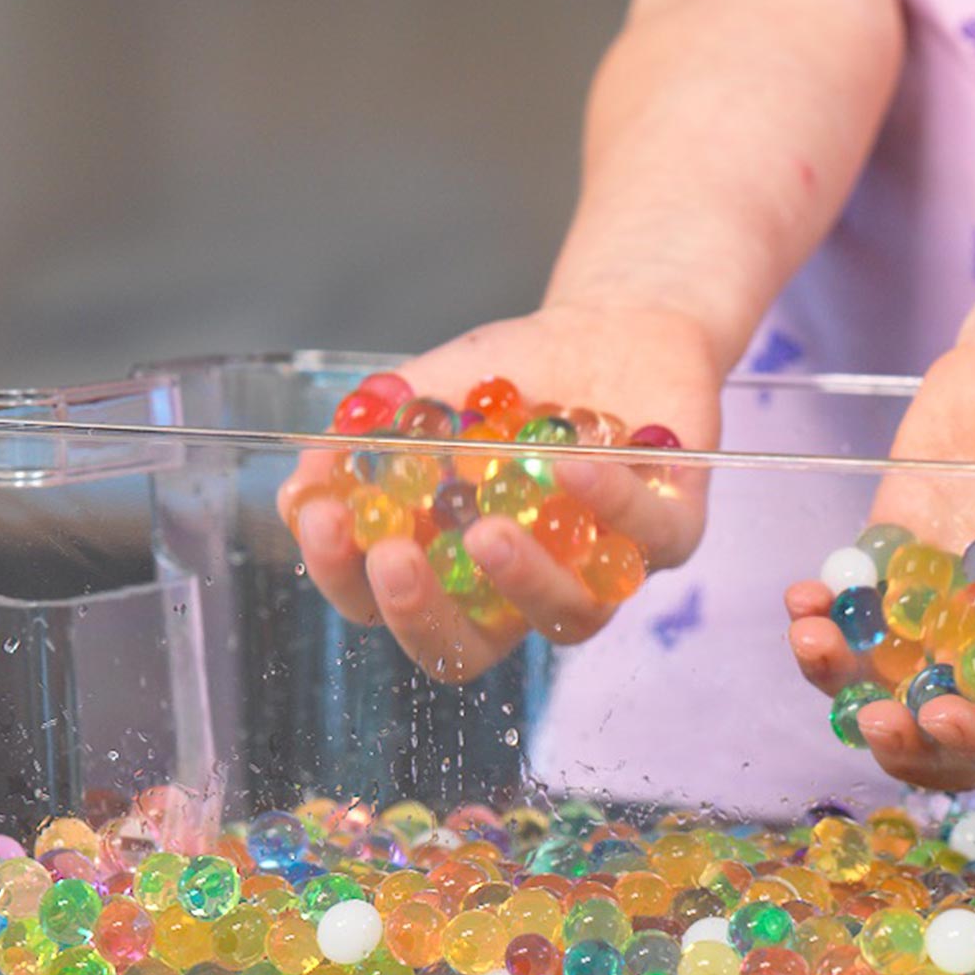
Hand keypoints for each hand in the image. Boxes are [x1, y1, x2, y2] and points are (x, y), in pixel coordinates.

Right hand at [279, 303, 721, 680]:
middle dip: (422, 614)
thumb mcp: (425, 396)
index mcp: (460, 571)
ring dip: (522, 583)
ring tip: (484, 533)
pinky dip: (606, 503)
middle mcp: (528, 589)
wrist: (611, 325)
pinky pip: (647, 539)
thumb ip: (366, 441)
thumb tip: (301, 491)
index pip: (394, 609)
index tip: (325, 520)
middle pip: (471, 649)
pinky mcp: (673, 533)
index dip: (351, 580)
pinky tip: (567, 463)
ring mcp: (602, 570)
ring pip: (569, 619)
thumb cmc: (511, 377)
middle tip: (393, 558)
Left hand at [786, 340, 974, 791]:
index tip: (939, 718)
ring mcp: (937, 612)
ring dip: (841, 678)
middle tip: (868, 712)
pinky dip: (820, 617)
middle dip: (901, 735)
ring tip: (812, 641)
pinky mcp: (889, 569)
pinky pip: (849, 615)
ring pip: (883, 679)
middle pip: (944, 730)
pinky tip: (803, 599)